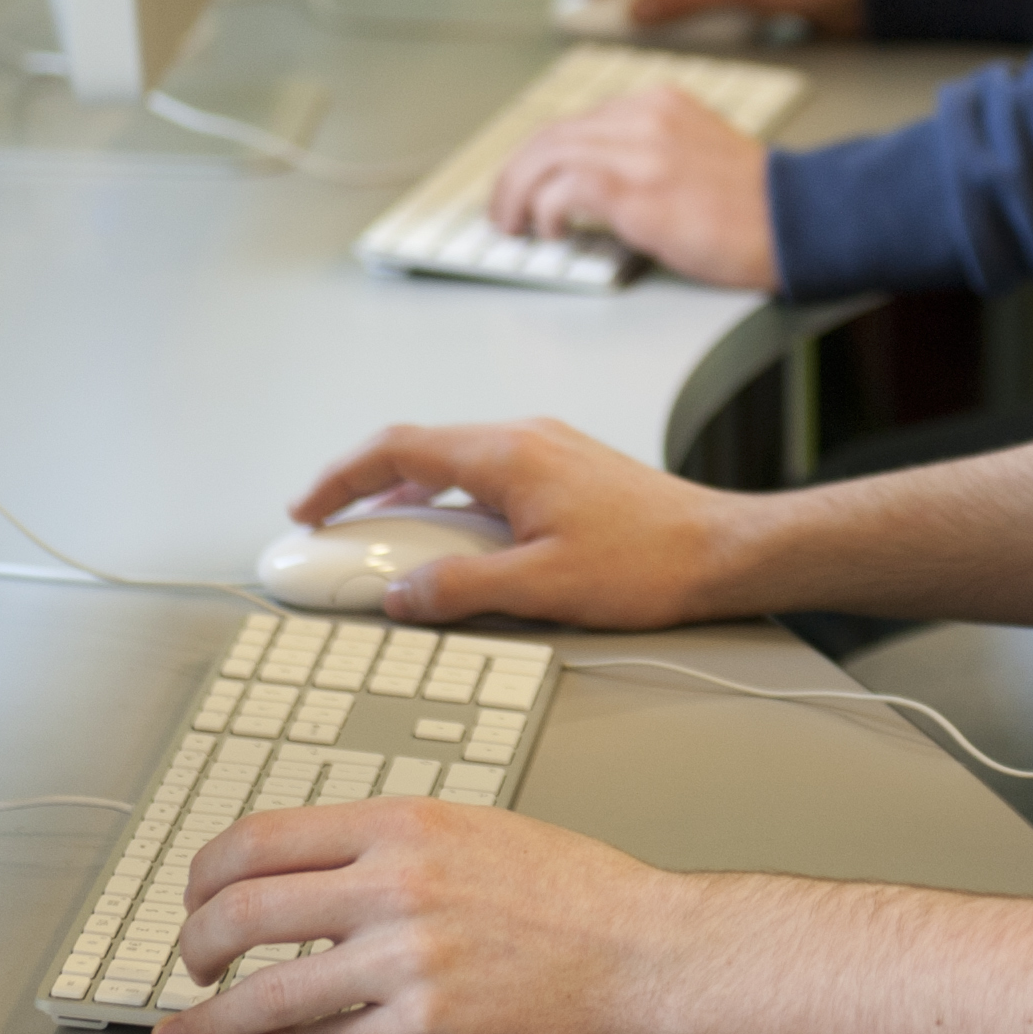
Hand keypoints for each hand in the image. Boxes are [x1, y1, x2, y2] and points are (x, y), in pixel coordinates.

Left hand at [149, 798, 685, 1033]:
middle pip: (243, 911)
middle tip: (190, 964)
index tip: (196, 897)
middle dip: (195, 946)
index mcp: (404, 825)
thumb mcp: (479, 832)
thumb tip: (316, 875)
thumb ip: (393, 846)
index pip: (261, 838)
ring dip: (212, 1022)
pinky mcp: (426, 1030)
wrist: (653, 955)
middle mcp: (395, 886)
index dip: (206, 875)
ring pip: (267, 994)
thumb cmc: (582, 896)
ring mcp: (406, 961)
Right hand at [288, 416, 737, 626]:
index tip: (306, 511)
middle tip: (330, 535)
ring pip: (451, 464)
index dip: (340, 479)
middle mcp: (523, 439)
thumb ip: (460, 590)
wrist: (726, 550)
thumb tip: (400, 595)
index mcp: (507, 455)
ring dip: (406, 500)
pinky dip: (448, 504)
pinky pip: (484, 476)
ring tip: (377, 546)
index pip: (397, 450)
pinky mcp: (565, 470)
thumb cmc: (650, 563)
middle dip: (362, 491)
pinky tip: (446, 543)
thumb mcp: (542, 588)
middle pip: (417, 451)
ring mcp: (547, 450)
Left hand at [484, 86, 778, 287]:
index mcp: (658, 104)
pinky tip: (552, 231)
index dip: (542, 156)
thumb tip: (596, 189)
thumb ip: (649, 154)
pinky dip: (546, 211)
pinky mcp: (636, 189)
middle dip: (516, 174)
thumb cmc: (758, 205)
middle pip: (550, 134)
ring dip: (517, 194)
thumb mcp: (698, 153)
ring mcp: (638, 149)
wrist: (800, 220)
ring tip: (514, 225)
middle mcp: (643, 116)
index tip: (528, 182)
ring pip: (545, 156)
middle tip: (506, 209)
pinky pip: (564, 189)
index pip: (577, 120)